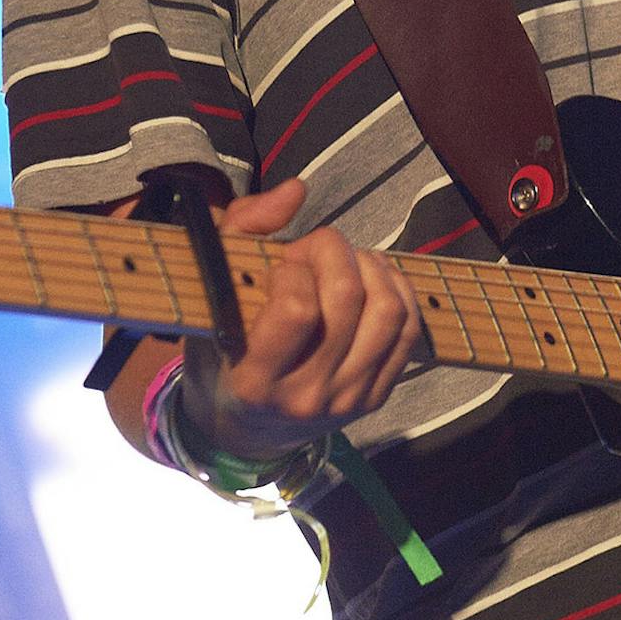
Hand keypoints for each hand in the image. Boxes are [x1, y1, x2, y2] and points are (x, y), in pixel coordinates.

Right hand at [178, 179, 425, 459]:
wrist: (244, 428)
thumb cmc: (223, 349)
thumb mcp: (212, 292)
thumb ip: (244, 229)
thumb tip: (296, 191)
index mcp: (254, 379)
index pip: (297, 309)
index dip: (293, 269)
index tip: (280, 265)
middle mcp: (305, 397)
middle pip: (346, 299)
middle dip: (332, 250)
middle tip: (312, 249)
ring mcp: (346, 401)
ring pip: (387, 312)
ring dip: (369, 266)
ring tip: (344, 261)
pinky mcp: (375, 398)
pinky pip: (408, 331)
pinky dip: (397, 288)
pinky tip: (372, 277)